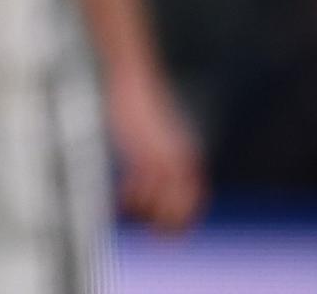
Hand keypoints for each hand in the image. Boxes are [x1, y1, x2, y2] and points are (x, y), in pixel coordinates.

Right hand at [105, 61, 204, 231]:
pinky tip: (121, 202)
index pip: (196, 195)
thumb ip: (161, 151)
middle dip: (172, 224)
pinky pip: (141, 185)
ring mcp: (160, 154)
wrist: (133, 77)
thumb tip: (155, 168)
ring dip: (147, 213)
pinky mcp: (140, 149)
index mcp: (185, 153)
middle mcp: (178, 157)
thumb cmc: (140, 103)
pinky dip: (132, 199)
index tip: (171, 231)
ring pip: (163, 198)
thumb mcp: (156, 131)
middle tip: (155, 239)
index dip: (187, 216)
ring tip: (130, 215)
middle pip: (185, 202)